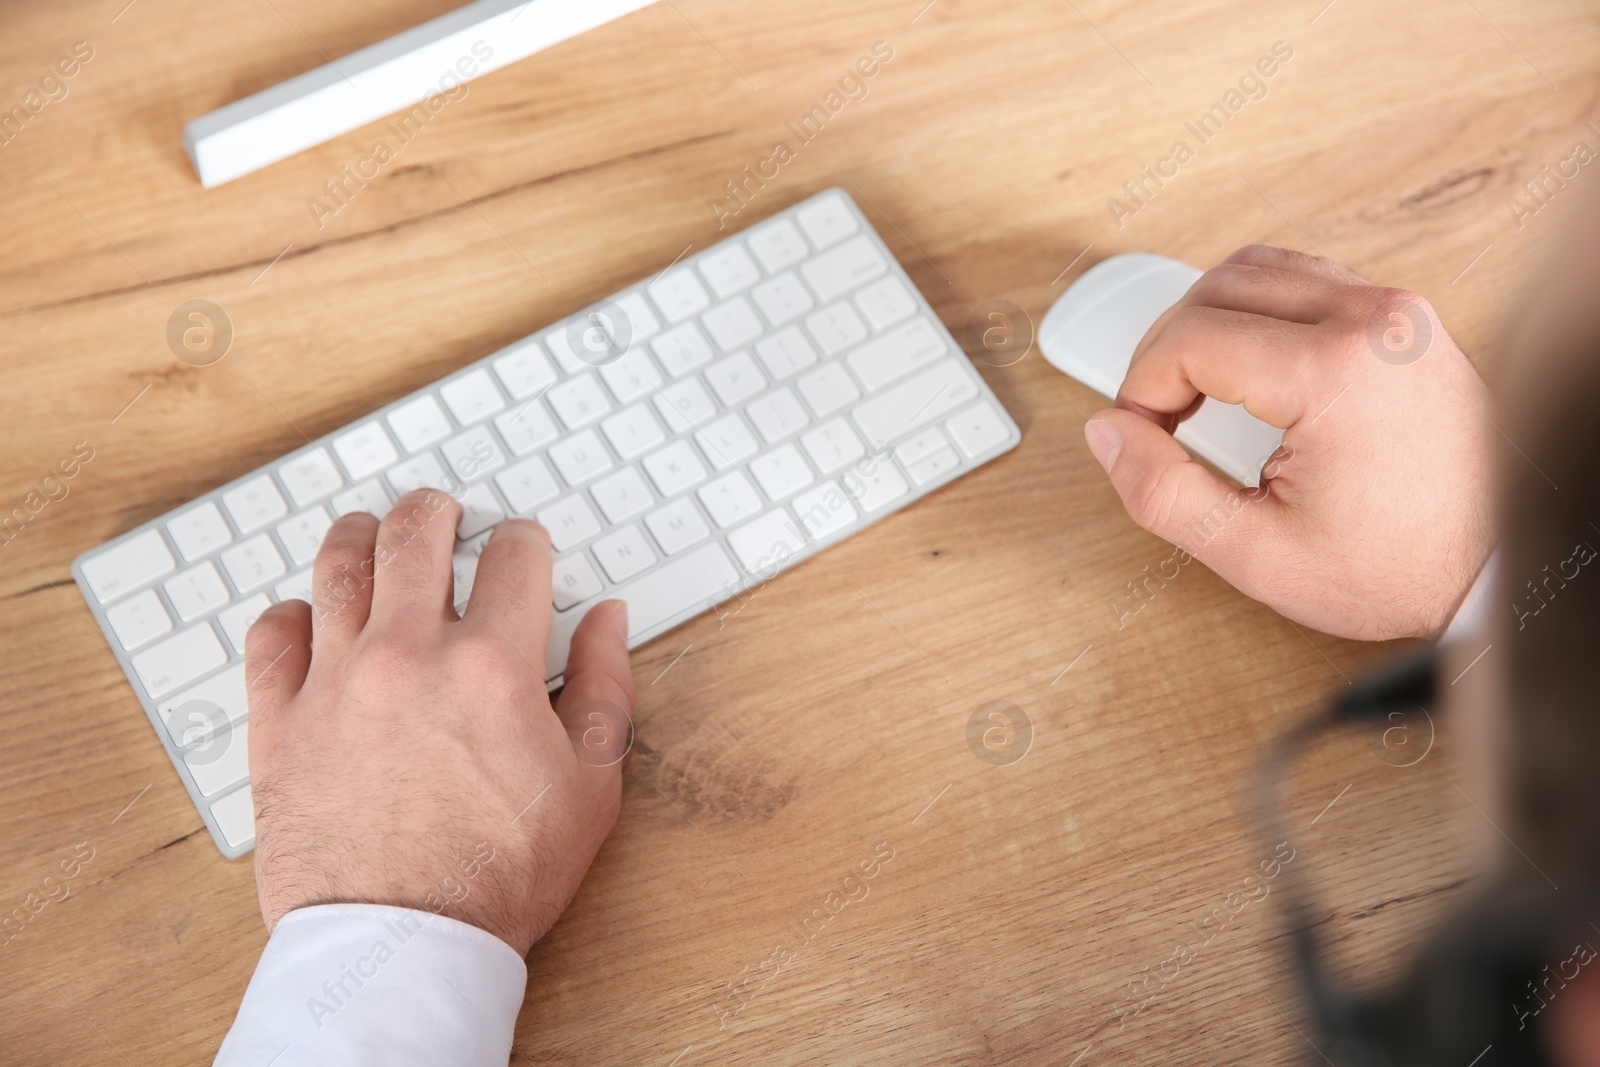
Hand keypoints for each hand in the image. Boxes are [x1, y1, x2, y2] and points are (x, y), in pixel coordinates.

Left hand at [241, 489, 633, 955]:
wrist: (405, 946)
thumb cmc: (500, 876)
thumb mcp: (591, 786)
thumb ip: (604, 689)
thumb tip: (608, 621)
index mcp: (494, 667)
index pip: (515, 555)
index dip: (527, 543)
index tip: (524, 553)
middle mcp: (410, 656)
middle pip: (415, 534)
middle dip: (437, 512)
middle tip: (444, 515)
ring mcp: (336, 684)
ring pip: (337, 565)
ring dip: (361, 537)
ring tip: (372, 538)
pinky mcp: (279, 723)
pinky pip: (271, 635)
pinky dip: (290, 614)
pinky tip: (310, 620)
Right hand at [1083, 245, 1494, 639]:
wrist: (1497, 565)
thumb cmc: (1400, 566)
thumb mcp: (1257, 552)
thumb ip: (1162, 493)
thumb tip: (1109, 434)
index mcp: (1334, 370)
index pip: (1189, 337)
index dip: (1140, 387)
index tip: (1139, 435)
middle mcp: (1371, 320)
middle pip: (1215, 289)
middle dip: (1164, 350)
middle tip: (1156, 417)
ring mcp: (1395, 311)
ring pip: (1258, 270)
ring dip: (1207, 321)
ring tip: (1195, 389)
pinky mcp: (1405, 318)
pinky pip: (1305, 280)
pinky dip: (1257, 312)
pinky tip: (1246, 369)